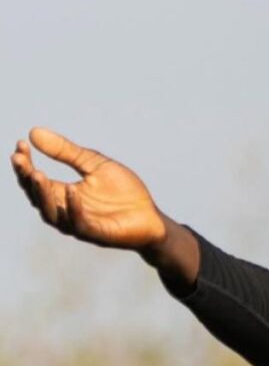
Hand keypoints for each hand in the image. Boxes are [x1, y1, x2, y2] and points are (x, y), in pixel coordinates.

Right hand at [10, 127, 166, 249]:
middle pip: (36, 196)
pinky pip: (78, 223)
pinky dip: (73, 208)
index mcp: (63, 194)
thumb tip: (33, 132)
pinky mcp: (95, 233)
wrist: (151, 216)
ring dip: (42, 194)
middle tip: (20, 159)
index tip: (20, 144)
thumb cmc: (123, 191)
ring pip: (51, 213)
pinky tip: (71, 190)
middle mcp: (64, 210)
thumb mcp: (94, 164)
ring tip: (38, 174)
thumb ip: (67, 152)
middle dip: (27, 178)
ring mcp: (78, 223)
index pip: (35, 180)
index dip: (25, 164)